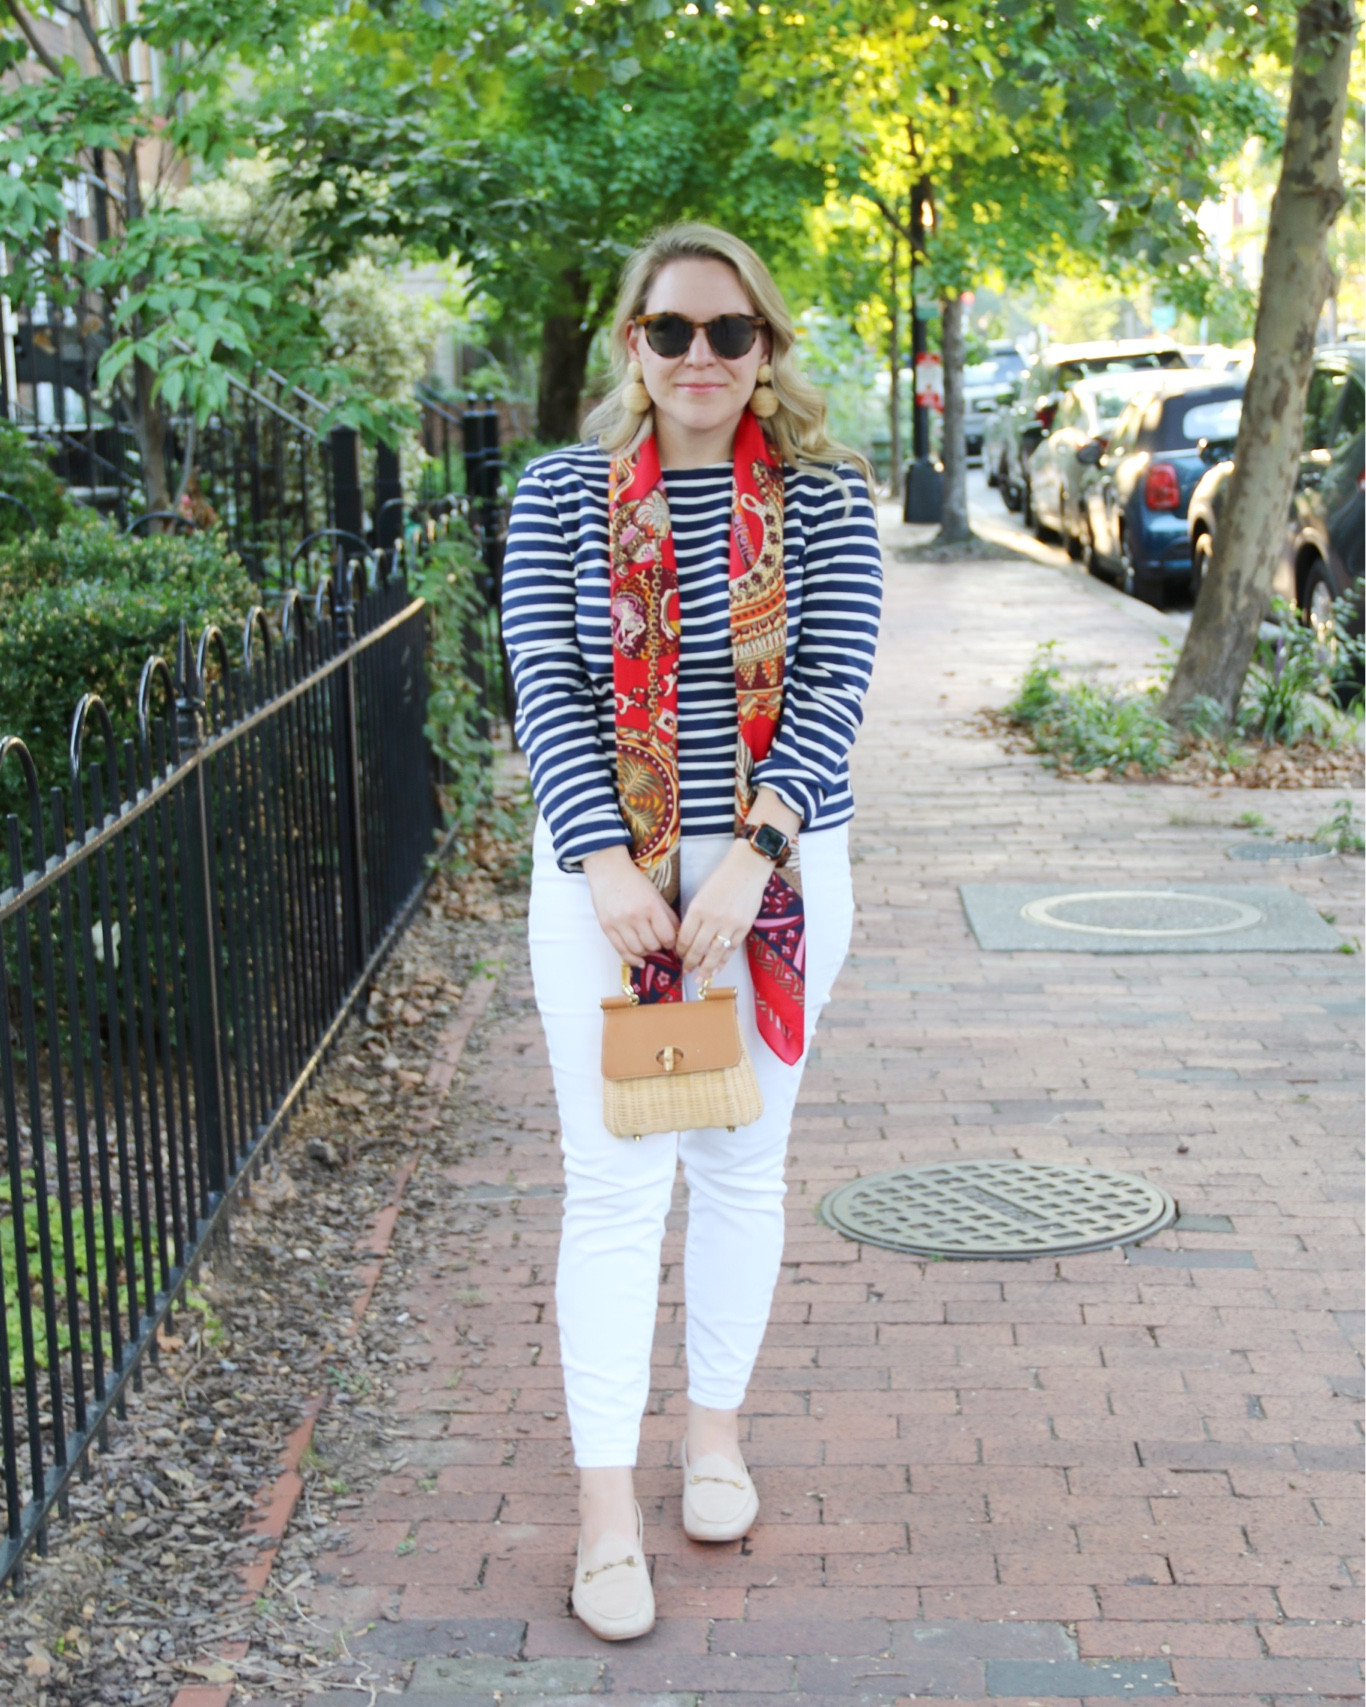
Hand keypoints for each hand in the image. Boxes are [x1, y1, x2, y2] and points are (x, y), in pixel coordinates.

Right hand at [582, 845, 678, 967]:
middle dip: (658, 946)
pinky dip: (633, 959)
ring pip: (638, 950)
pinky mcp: (607, 928)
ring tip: (647, 945)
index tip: (670, 940)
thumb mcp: (655, 895)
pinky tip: (639, 960)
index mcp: (651, 906)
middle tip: (658, 941)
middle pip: (653, 945)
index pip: (667, 936)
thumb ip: (668, 915)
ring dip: (646, 952)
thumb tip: (679, 935)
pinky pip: (622, 951)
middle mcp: (635, 916)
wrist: (608, 872)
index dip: (672, 942)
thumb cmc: (635, 882)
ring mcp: (619, 923)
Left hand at [676, 840, 772, 982]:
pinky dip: (723, 961)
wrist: (747, 869)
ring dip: (706, 968)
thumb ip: (695, 916)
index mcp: (697, 908)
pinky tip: (717, 969)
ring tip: (700, 979)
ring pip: (714, 953)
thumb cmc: (721, 880)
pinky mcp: (744, 927)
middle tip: (686, 971)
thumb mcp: (701, 895)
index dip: (680, 950)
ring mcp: (729, 924)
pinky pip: (731, 949)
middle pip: (697, 948)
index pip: (684, 937)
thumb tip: (688, 939)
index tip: (679, 956)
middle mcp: (712, 918)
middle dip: (690, 963)